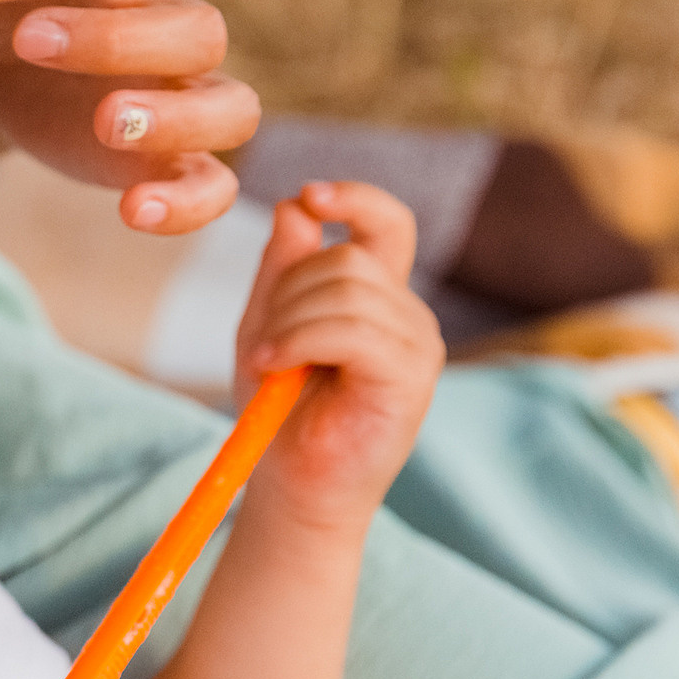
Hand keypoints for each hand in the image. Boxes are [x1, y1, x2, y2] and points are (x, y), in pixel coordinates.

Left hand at [0, 0, 258, 232]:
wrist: (14, 56)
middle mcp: (171, 13)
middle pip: (191, 25)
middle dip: (113, 38)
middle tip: (26, 43)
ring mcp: (185, 90)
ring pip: (230, 104)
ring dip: (174, 117)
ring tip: (105, 123)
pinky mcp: (174, 156)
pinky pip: (217, 182)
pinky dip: (188, 202)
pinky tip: (132, 211)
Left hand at [234, 182, 444, 530]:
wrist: (292, 483)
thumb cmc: (281, 408)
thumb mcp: (267, 324)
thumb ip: (281, 268)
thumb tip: (295, 205)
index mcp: (378, 295)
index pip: (388, 223)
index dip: (356, 198)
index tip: (311, 195)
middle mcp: (407, 314)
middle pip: (348, 259)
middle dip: (287, 292)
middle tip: (261, 343)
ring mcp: (417, 345)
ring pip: (348, 291)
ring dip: (288, 322)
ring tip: (267, 363)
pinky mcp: (411, 378)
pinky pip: (353, 331)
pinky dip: (300, 341)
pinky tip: (276, 368)